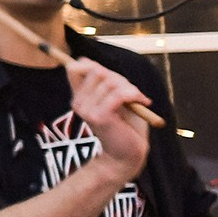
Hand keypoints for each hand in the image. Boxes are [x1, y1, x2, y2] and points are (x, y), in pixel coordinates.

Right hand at [66, 58, 152, 180]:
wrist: (127, 155)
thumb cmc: (124, 127)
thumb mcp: (113, 98)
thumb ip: (104, 81)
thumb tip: (87, 61)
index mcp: (79, 98)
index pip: (74, 69)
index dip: (91, 65)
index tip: (109, 76)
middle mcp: (78, 103)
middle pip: (98, 71)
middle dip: (120, 78)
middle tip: (132, 92)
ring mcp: (87, 110)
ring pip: (111, 82)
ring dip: (131, 88)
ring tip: (139, 99)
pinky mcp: (99, 117)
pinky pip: (118, 93)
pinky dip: (135, 95)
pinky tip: (142, 102)